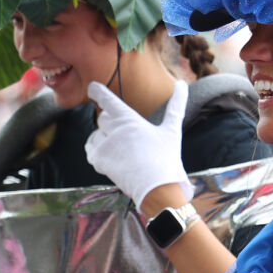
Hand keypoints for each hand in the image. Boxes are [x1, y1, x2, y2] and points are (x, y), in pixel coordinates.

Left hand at [84, 80, 193, 211]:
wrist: (157, 188)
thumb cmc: (166, 159)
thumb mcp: (172, 130)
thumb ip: (175, 106)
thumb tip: (182, 83)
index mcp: (129, 119)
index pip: (107, 100)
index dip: (97, 91)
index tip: (92, 87)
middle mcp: (114, 130)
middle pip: (103, 118)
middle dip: (110, 123)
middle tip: (125, 136)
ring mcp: (105, 146)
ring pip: (96, 134)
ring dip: (104, 139)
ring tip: (122, 151)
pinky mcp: (98, 160)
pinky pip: (90, 149)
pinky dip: (97, 151)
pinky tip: (111, 157)